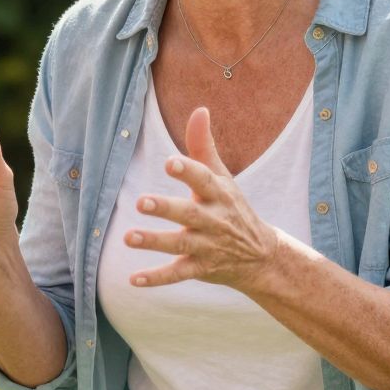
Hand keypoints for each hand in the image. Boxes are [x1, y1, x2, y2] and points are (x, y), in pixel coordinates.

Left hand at [124, 107, 282, 291]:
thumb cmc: (232, 208)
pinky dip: (157, 278)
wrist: (260, 256)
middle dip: (166, 209)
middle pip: (189, 214)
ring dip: (155, 242)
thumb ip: (204, 146)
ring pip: (180, 245)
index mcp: (219, 194)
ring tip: (129, 238)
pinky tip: (133, 279)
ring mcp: (207, 247)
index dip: (188, 171)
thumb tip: (199, 110)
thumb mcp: (223, 178)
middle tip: (141, 202)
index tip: (169, 163)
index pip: (204, 180)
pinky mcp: (200, 269)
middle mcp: (213, 220)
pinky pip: (178, 274)